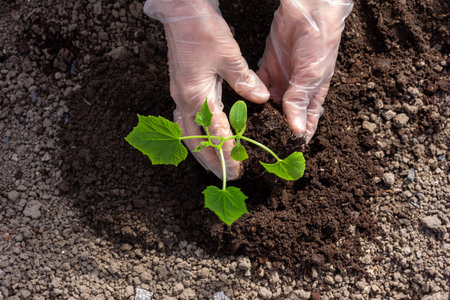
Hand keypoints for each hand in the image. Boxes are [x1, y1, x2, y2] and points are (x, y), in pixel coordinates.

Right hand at [144, 0, 268, 179]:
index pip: (214, 132)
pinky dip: (194, 136)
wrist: (180, 11)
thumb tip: (261, 99)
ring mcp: (178, 95)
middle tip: (228, 176)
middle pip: (194, 141)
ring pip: (186, 134)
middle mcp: (183, 100)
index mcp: (196, 94)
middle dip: (211, 161)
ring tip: (215, 166)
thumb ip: (244, 81)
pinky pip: (183, 121)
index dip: (227, 152)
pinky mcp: (179, 89)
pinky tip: (201, 139)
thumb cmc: (203, 29)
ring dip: (201, 152)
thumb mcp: (228, 54)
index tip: (240, 167)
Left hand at [258, 0, 352, 142]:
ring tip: (247, 130)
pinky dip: (251, 96)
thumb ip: (299, 101)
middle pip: (284, 118)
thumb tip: (295, 130)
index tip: (284, 155)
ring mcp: (281, 80)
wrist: (307, 11)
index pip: (305, 125)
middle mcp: (296, 92)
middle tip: (259, 145)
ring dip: (260, 116)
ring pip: (268, 105)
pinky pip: (257, 87)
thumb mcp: (312, 76)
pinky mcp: (267, 68)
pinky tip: (242, 106)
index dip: (296, 140)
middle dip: (273, 131)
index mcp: (312, 96)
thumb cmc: (320, 43)